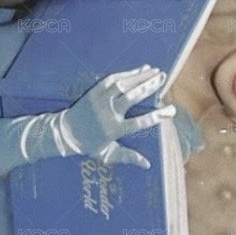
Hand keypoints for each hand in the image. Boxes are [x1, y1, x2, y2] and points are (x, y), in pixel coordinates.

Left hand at [0, 66, 175, 175]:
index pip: (140, 122)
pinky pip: (113, 79)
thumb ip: (127, 157)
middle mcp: (109, 113)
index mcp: (114, 130)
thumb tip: (147, 164)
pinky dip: (127, 74)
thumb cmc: (88, 145)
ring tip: (156, 71)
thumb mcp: (107, 154)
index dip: (157, 116)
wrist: (64, 133)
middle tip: (163, 78)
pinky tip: (139, 70)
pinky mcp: (95, 91)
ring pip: (124, 85)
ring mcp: (101, 100)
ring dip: (141, 76)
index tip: (170, 110)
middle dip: (149, 86)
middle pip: (133, 97)